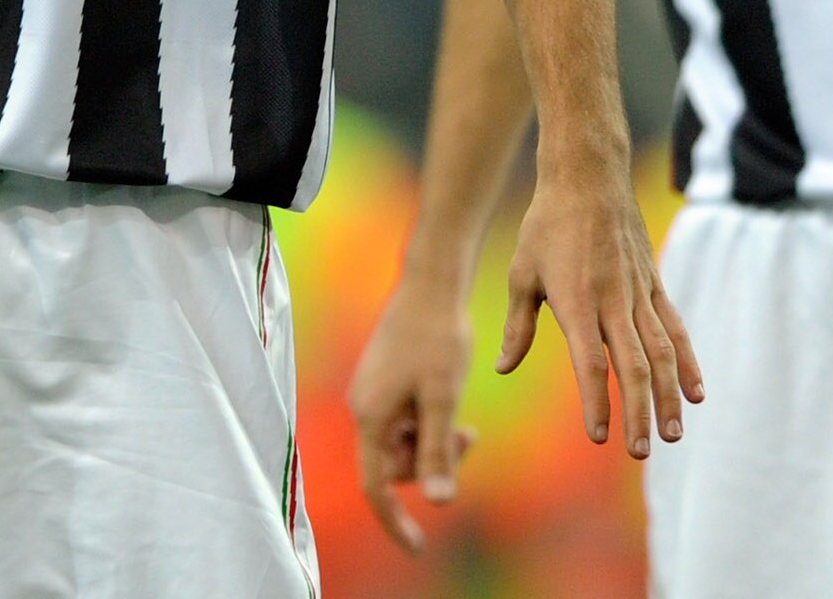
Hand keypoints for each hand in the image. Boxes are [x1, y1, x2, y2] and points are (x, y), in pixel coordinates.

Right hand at [347, 276, 479, 553]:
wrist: (432, 284)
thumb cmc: (438, 338)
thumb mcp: (443, 399)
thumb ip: (437, 451)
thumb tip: (438, 501)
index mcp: (370, 417)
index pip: (375, 487)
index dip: (395, 521)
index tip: (419, 549)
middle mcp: (363, 408)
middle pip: (393, 465)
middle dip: (430, 465)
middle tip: (468, 439)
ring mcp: (372, 395)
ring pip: (402, 444)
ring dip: (433, 444)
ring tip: (466, 425)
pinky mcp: (384, 383)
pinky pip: (404, 423)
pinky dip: (429, 426)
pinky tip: (453, 410)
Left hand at [500, 157, 701, 460]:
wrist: (588, 176)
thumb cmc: (547, 225)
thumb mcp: (522, 273)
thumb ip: (519, 326)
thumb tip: (504, 368)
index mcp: (577, 301)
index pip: (590, 362)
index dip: (596, 401)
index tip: (599, 435)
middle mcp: (613, 300)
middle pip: (632, 365)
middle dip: (639, 411)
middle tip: (640, 451)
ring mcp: (640, 292)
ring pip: (661, 352)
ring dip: (669, 396)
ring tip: (673, 434)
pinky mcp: (655, 284)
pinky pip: (676, 328)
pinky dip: (687, 362)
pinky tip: (696, 393)